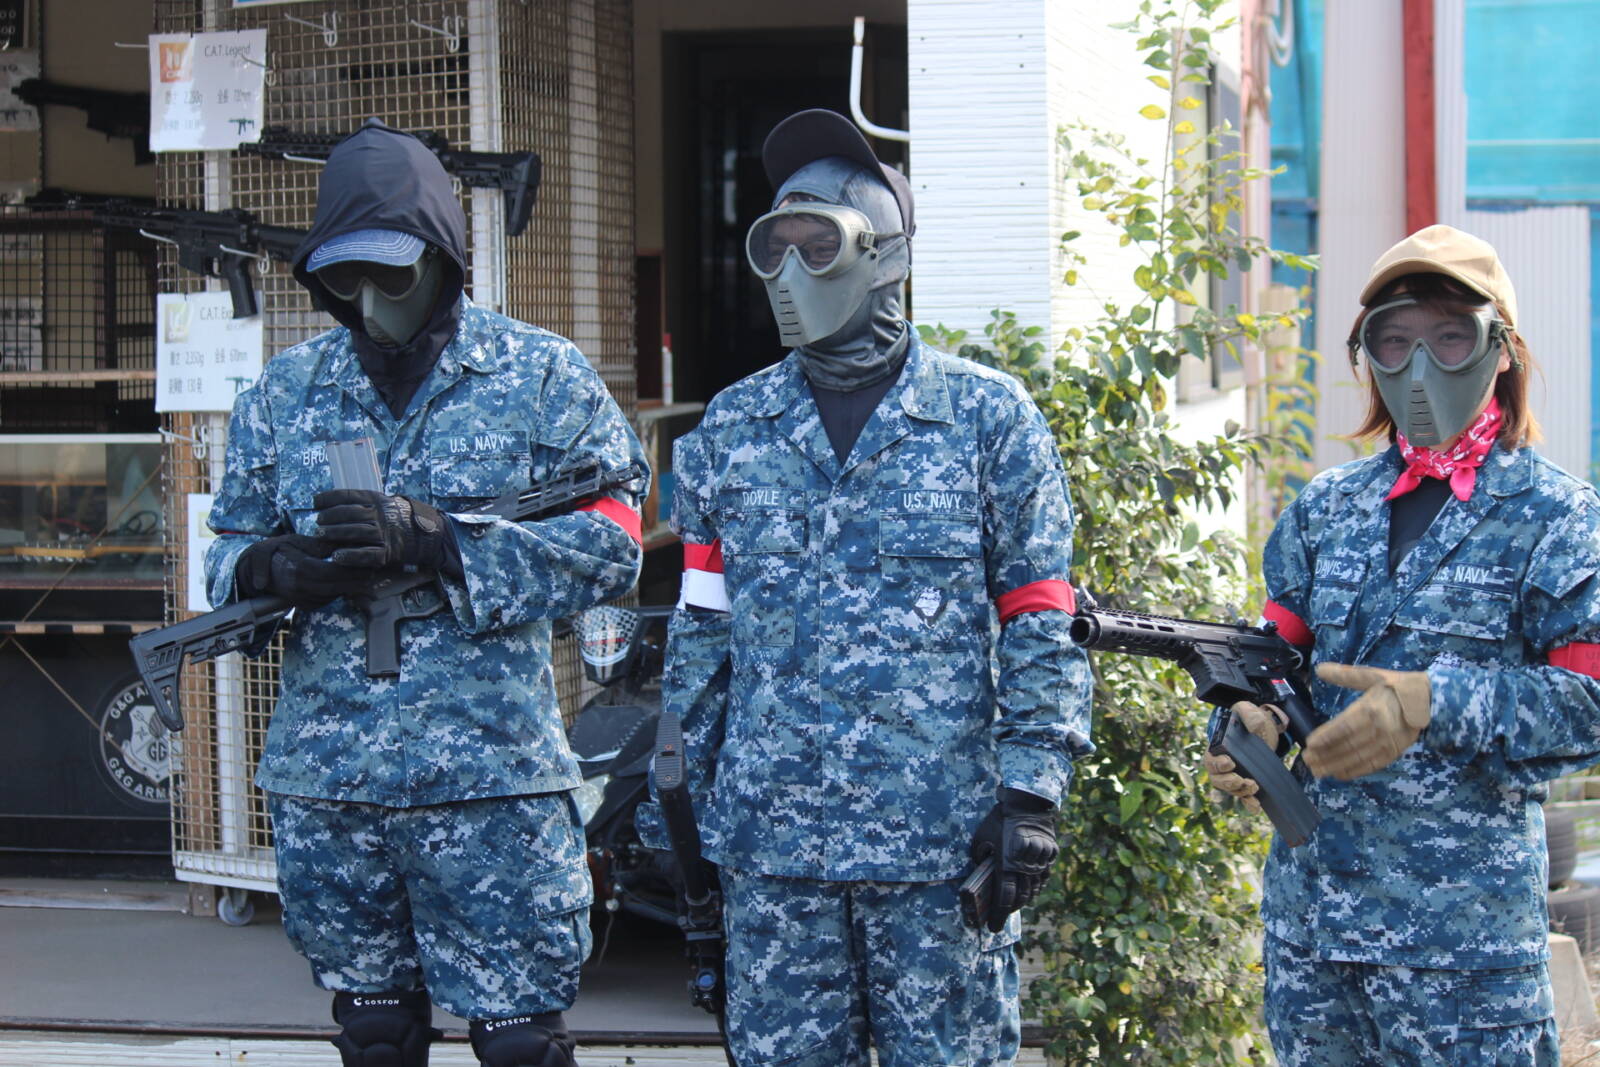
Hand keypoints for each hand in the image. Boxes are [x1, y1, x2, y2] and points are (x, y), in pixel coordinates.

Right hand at [234, 534, 374, 608]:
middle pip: (338, 586)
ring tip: (368, 575)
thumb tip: (341, 541)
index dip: (352, 569)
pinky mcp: (305, 605)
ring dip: (352, 587)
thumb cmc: (277, 551)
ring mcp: (302, 599)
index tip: (368, 562)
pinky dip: (340, 591)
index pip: (332, 572)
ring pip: (335, 595)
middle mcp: (300, 588)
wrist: (256, 572)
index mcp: (299, 569)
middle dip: (358, 579)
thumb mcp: (295, 541)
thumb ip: (318, 544)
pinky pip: (328, 599)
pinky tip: (351, 582)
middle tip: (374, 570)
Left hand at [313, 490, 450, 570]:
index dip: (330, 498)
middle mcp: (380, 515)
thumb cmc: (398, 518)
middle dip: (330, 517)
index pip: (349, 496)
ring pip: (356, 532)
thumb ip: (362, 503)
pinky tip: (337, 557)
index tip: (315, 502)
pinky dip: (351, 556)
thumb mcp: (383, 503)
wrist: (428, 534)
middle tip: (318, 522)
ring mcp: (385, 534)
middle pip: (350, 513)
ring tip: (321, 535)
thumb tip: (333, 503)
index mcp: (377, 500)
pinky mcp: (388, 552)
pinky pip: (367, 554)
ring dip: (336, 533)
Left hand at [969, 788, 1058, 932]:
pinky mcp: (1050, 856)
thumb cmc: (999, 820)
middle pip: (1020, 898)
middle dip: (1010, 909)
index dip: (998, 916)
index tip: (993, 927)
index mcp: (1006, 865)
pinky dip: (1036, 886)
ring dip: (1024, 899)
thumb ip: (981, 857)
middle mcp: (1024, 868)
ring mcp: (1039, 863)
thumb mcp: (982, 839)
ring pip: (1034, 890)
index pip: (1003, 899)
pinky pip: (1043, 878)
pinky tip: (1030, 887)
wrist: (1026, 803)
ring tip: (1015, 902)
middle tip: (1002, 913)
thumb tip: (981, 870)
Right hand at [1204, 701, 1286, 814]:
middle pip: (1217, 779)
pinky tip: (1256, 806)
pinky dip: (1249, 803)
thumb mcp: (1249, 711)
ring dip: (1240, 791)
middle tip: (1240, 780)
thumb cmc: (1250, 719)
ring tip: (1254, 787)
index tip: (1230, 763)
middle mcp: (1222, 764)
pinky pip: (1244, 797)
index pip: (1210, 760)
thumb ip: (1250, 715)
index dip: (1218, 764)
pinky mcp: (1247, 782)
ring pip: (1230, 789)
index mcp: (1218, 748)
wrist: (1263, 729)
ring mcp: (1234, 775)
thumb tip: (1253, 727)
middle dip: (1228, 782)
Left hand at [1303, 662, 1431, 779]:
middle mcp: (1380, 728)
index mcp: (1372, 708)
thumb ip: (1345, 675)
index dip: (1326, 737)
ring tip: (1317, 771)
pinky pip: (1372, 765)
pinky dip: (1355, 771)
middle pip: (1348, 745)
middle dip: (1325, 754)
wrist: (1430, 700)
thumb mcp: (1372, 676)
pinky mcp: (1395, 752)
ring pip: (1358, 757)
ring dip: (1336, 765)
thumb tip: (1319, 669)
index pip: (1344, 726)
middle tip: (1306, 760)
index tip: (1309, 744)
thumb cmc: (1397, 686)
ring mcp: (1388, 743)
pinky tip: (1338, 774)